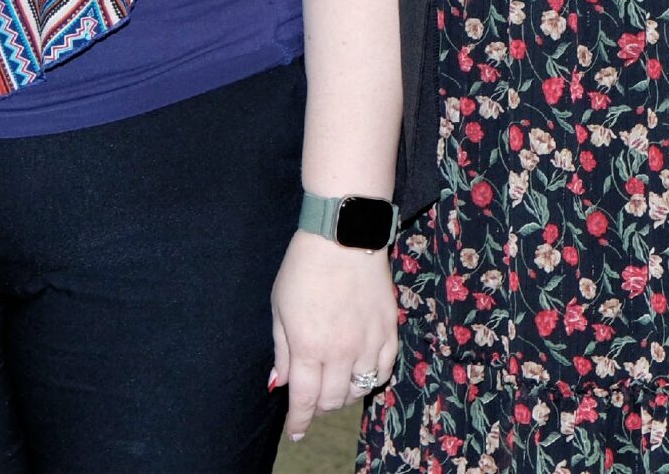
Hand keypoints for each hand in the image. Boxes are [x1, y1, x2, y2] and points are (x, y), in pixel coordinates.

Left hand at [268, 231, 397, 442]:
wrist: (344, 237)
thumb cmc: (304, 268)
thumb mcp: (280, 307)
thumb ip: (282, 350)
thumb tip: (281, 382)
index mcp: (309, 347)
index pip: (304, 400)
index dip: (298, 421)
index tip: (295, 431)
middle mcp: (340, 352)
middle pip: (331, 400)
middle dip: (317, 406)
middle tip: (311, 398)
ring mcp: (368, 343)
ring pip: (358, 390)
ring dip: (343, 393)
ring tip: (334, 382)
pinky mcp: (389, 331)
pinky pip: (383, 371)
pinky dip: (371, 379)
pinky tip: (361, 372)